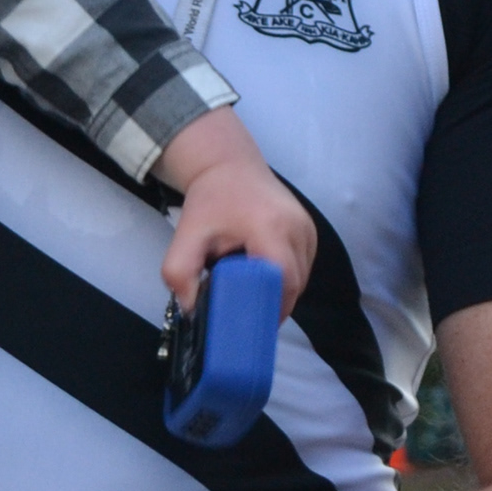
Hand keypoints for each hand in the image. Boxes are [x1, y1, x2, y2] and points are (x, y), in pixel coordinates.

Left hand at [155, 113, 313, 311]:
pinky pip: (304, 267)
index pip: (283, 280)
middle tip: (248, 318)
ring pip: (302, 278)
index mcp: (270, 227)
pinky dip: (287, 279)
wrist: (229, 165)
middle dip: (273, 304)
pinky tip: (265, 281)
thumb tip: (190, 311)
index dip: (271, 308)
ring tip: (254, 298)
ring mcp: (309, 229)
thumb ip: (180, 274)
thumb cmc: (211, 200)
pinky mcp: (311, 232)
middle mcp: (298, 228)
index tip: (252, 325)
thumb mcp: (186, 236)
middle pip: (295, 284)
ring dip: (280, 293)